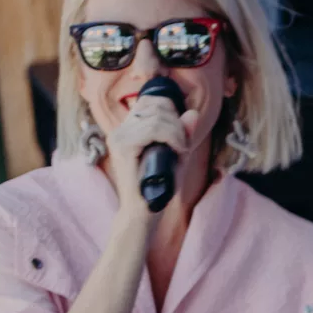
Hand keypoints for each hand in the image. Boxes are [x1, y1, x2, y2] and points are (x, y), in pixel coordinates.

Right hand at [103, 90, 203, 215]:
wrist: (144, 210)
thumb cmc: (159, 185)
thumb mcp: (177, 155)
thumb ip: (184, 134)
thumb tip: (193, 112)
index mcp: (128, 128)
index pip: (150, 101)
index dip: (171, 110)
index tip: (181, 133)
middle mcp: (120, 129)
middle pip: (156, 106)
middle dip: (177, 123)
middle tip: (182, 145)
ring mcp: (119, 137)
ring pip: (157, 117)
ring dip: (178, 133)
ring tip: (180, 151)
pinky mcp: (123, 146)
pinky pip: (153, 130)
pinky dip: (172, 138)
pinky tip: (177, 151)